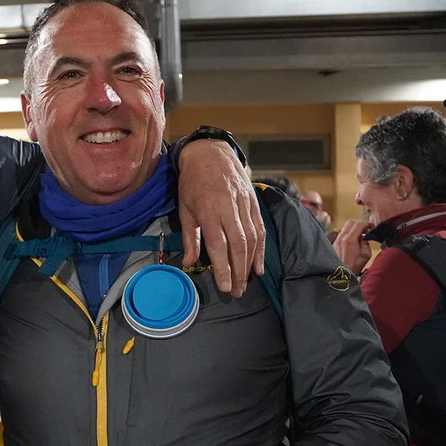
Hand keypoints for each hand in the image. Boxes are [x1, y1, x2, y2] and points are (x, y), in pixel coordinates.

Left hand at [177, 140, 264, 295]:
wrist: (210, 153)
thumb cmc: (192, 182)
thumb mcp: (184, 208)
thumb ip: (190, 237)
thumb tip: (189, 263)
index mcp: (209, 209)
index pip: (219, 244)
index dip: (223, 267)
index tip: (225, 286)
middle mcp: (229, 208)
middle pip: (239, 245)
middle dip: (239, 271)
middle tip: (237, 292)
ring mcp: (245, 204)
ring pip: (253, 239)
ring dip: (250, 263)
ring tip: (246, 282)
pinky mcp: (254, 203)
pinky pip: (260, 229)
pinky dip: (261, 249)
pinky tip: (258, 266)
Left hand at [333, 220, 371, 274]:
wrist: (339, 275)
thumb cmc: (353, 267)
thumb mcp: (366, 255)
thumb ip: (366, 244)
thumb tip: (363, 239)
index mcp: (350, 239)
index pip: (358, 224)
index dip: (367, 224)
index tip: (371, 226)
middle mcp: (341, 238)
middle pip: (350, 223)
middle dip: (359, 225)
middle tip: (365, 230)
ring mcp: (335, 240)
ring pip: (344, 228)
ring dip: (353, 230)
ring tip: (359, 237)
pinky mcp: (333, 244)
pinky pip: (341, 235)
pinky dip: (347, 235)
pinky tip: (352, 242)